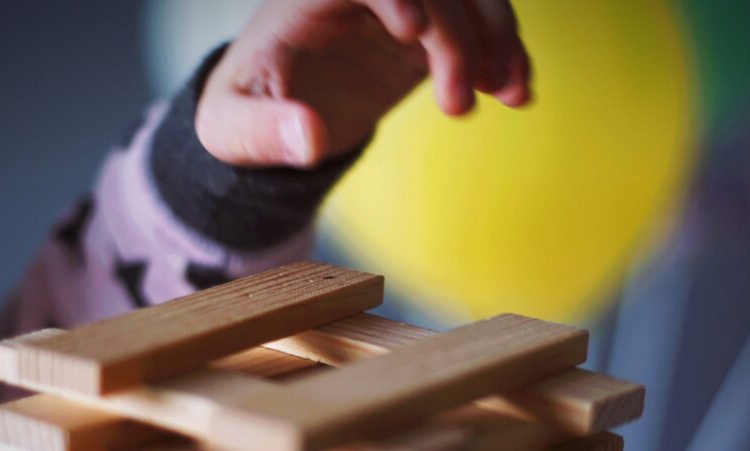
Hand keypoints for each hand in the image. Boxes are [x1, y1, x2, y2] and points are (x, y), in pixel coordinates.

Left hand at [196, 0, 530, 166]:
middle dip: (456, 36)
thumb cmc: (245, 114)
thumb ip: (265, 132)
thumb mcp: (234, 131)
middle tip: (459, 105)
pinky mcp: (428, 35)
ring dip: (497, 38)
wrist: (274, 116)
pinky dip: (503, 55)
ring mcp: (401, 8)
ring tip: (511, 93)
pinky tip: (515, 92)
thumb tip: (307, 138)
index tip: (414, 33)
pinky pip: (477, 30)